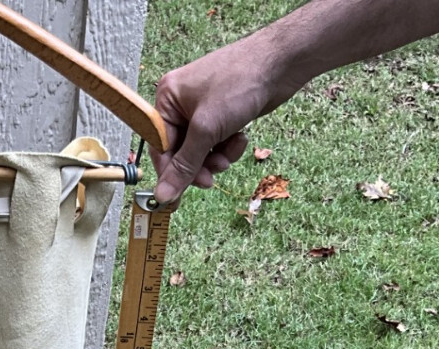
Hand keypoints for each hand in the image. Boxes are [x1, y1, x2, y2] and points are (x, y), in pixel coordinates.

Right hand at [150, 37, 289, 203]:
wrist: (280, 63)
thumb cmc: (239, 83)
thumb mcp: (207, 129)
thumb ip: (184, 165)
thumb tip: (163, 194)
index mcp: (167, 98)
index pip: (159, 146)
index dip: (170, 172)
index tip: (176, 196)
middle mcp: (181, 103)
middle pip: (180, 151)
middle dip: (198, 165)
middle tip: (211, 179)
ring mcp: (203, 109)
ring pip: (201, 150)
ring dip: (216, 158)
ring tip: (230, 153)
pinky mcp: (222, 113)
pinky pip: (217, 142)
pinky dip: (228, 146)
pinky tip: (240, 138)